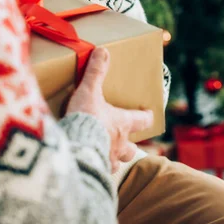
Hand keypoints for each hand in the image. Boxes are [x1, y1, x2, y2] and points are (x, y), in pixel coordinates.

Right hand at [66, 47, 152, 172]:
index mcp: (122, 124)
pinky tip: (89, 166)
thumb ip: (96, 72)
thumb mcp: (89, 91)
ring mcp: (109, 161)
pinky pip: (100, 172)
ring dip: (114, 159)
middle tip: (124, 141)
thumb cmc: (86, 118)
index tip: (148, 114)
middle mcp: (120, 144)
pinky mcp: (95, 172)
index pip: (142, 120)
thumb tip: (103, 51)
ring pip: (118, 163)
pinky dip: (97, 169)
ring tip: (104, 155)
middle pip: (132, 149)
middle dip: (130, 146)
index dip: (146, 116)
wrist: (74, 148)